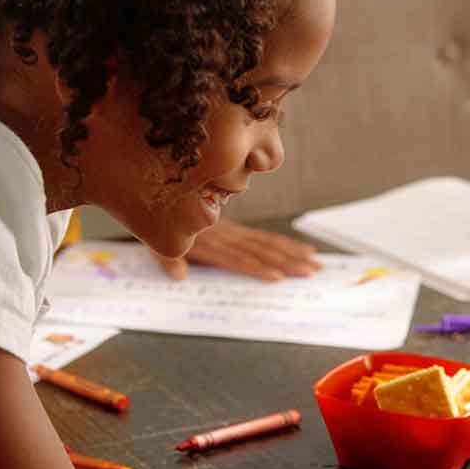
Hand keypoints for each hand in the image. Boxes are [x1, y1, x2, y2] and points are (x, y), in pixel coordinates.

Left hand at [154, 220, 322, 280]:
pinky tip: (300, 249)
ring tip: (314, 262)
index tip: (277, 277)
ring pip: (266, 244)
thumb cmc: (155, 220)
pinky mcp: (233, 231)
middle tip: (312, 270)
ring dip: (291, 253)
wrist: (155, 191)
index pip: (238, 257)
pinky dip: (281, 244)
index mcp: (209, 242)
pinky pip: (261, 239)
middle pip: (260, 250)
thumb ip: (168, 258)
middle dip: (287, 261)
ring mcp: (231, 233)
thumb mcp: (157, 241)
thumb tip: (179, 277)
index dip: (257, 267)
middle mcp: (225, 236)